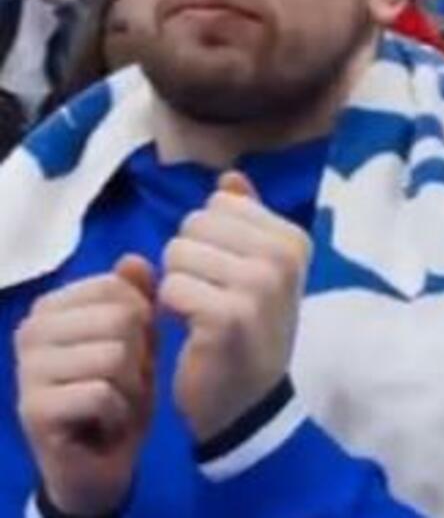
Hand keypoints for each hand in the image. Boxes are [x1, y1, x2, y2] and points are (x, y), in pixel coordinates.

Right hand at [16, 255, 156, 514]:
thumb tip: (134, 259)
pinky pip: (102, 394)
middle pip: (121, 319)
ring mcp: (25, 370)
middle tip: (121, 383)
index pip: (117, 286)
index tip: (129, 352)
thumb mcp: (140, 339)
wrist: (102, 460)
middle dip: (139, 357)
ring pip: (115, 355)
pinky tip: (102, 424)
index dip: (142, 322)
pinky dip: (117, 413)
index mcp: (51, 307)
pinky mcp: (32, 409)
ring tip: (113, 402)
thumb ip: (137, 297)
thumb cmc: (119, 392)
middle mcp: (29, 332)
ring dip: (130, 386)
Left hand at [160, 171, 310, 443]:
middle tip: (210, 296)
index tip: (227, 274)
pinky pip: (171, 286)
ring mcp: (260, 287)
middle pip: (194, 224)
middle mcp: (283, 257)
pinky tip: (191, 330)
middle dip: (189, 259)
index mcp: (293, 239)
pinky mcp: (229, 317)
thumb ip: (245, 219)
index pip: (218, 203)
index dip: (208, 238)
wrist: (249, 402)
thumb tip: (230, 177)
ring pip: (178, 252)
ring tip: (199, 312)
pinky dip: (170, 309)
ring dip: (177, 284)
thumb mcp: (257, 269)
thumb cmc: (250, 329)